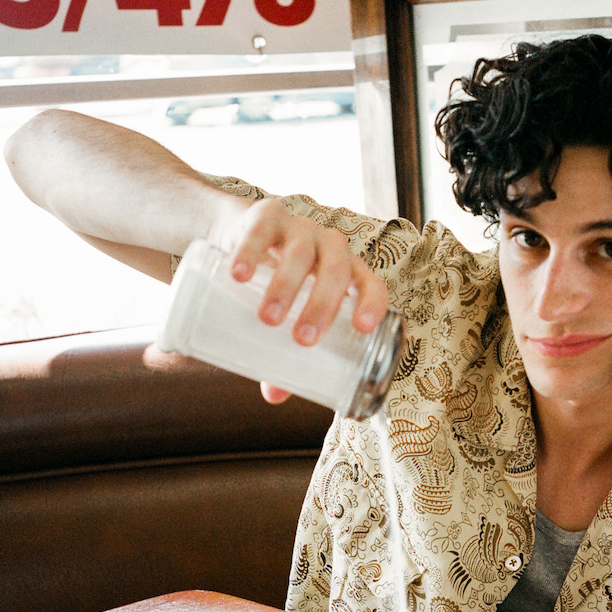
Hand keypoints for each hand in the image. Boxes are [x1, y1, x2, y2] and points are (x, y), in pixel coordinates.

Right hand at [208, 198, 389, 405]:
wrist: (241, 234)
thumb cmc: (276, 282)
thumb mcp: (285, 314)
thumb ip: (283, 350)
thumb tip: (275, 396)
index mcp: (346, 271)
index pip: (371, 284)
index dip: (372, 303)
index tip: (364, 329)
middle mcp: (329, 247)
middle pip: (336, 272)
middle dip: (323, 306)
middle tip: (304, 339)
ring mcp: (298, 228)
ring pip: (301, 254)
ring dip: (286, 286)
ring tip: (268, 318)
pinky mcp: (265, 215)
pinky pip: (261, 231)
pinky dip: (250, 252)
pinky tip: (238, 274)